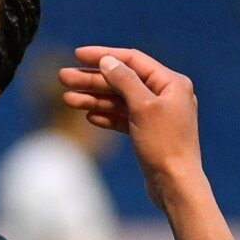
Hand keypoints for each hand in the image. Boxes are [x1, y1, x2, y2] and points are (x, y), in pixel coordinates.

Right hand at [59, 46, 203, 207]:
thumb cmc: (164, 145)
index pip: (132, 60)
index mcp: (171, 83)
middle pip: (122, 80)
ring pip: (119, 100)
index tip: (78, 55)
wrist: (175, 185)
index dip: (103, 56)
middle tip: (63, 78)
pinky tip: (89, 116)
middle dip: (92, 80)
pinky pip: (123, 118)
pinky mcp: (148, 133)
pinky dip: (106, 115)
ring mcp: (156, 115)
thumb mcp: (143, 107)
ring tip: (67, 99)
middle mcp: (166, 95)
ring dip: (93, 98)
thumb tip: (107, 60)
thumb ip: (124, 80)